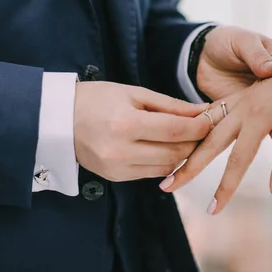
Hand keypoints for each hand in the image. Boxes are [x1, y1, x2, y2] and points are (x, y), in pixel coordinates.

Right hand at [73, 82, 211, 181]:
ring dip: (182, 154)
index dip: (199, 127)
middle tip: (204, 128)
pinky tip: (166, 147)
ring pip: (167, 167)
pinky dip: (165, 162)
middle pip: (175, 152)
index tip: (213, 119)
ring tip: (187, 137)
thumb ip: (170, 105)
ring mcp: (116, 168)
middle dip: (195, 141)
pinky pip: (152, 173)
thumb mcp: (134, 93)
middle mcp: (120, 150)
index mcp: (125, 124)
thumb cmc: (97, 99)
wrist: (58, 120)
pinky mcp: (114, 178)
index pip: (175, 130)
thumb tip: (203, 111)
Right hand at [162, 32, 271, 214]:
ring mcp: (244, 96)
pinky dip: (202, 123)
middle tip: (167, 186)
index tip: (212, 210)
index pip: (238, 160)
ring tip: (172, 161)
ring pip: (209, 123)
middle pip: (210, 140)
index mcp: (259, 115)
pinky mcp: (249, 91)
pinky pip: (218, 109)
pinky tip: (194, 132)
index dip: (225, 187)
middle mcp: (245, 105)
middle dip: (189, 165)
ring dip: (191, 143)